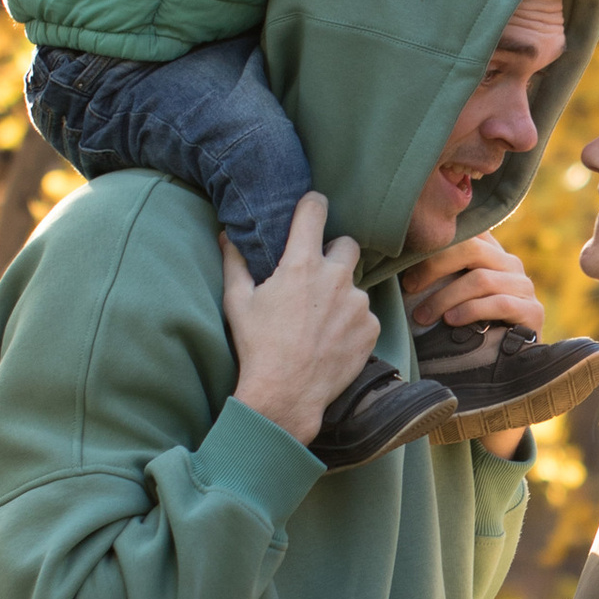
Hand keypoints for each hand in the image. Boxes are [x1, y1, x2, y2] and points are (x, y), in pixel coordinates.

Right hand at [222, 194, 380, 445]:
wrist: (287, 394)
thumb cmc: (257, 346)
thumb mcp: (238, 302)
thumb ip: (235, 262)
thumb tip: (226, 235)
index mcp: (302, 264)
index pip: (314, 211)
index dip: (313, 204)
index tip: (313, 206)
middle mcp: (336, 277)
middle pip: (347, 245)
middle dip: (335, 254)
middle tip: (317, 277)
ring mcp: (358, 303)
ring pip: (355, 286)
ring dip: (342, 295)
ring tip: (319, 321)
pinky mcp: (371, 328)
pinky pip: (364, 316)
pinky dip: (351, 323)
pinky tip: (332, 340)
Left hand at [402, 233, 542, 334]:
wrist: (502, 366)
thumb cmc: (467, 327)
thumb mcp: (450, 294)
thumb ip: (438, 274)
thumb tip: (400, 260)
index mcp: (490, 252)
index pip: (467, 232)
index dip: (436, 244)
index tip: (407, 266)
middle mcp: (510, 264)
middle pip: (471, 249)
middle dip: (435, 267)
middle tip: (410, 287)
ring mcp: (524, 286)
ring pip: (481, 279)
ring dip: (446, 297)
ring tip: (423, 316)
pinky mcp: (533, 311)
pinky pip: (501, 303)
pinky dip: (471, 311)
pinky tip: (452, 321)